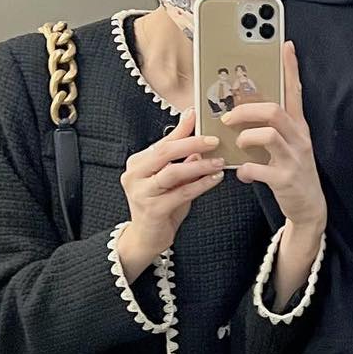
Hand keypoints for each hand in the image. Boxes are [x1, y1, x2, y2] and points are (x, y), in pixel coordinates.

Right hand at [119, 110, 222, 266]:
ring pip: (173, 172)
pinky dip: (201, 184)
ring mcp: (141, 193)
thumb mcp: (171, 179)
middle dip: (192, 143)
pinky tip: (215, 179)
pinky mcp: (153, 210)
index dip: (181, 129)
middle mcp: (134, 175)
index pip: (163, 142)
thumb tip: (198, 142)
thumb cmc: (160, 206)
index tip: (197, 115)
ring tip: (218, 161)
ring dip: (199, 165)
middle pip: (165, 152)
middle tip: (213, 140)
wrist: (147, 238)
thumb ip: (181, 160)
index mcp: (137, 163)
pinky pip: (181, 193)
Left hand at [222, 43, 325, 230]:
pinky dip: (245, 170)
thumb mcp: (287, 145)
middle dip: (247, 110)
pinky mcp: (285, 180)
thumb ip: (271, 128)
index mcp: (298, 127)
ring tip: (238, 144)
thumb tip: (241, 112)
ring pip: (268, 135)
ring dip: (245, 137)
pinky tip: (243, 173)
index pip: (295, 92)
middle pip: (274, 111)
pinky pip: (258, 168)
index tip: (285, 46)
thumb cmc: (292, 171)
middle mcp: (298, 139)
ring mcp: (293, 159)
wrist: (309, 207)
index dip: (290, 69)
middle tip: (228, 116)